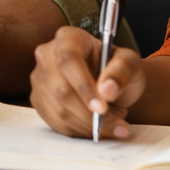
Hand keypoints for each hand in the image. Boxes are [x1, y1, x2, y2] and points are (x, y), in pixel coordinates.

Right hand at [29, 25, 144, 138]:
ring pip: (58, 110)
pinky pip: (55, 122)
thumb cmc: (117, 70)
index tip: (102, 108)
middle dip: (88, 113)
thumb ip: (122, 71)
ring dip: (87, 125)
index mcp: (68, 38)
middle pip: (60, 90)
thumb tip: (107, 89)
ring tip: (112, 127)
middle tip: (115, 125)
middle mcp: (47, 55)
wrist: (109, 85)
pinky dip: (78, 130)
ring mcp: (39, 78)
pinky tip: (95, 128)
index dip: (83, 86)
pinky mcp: (38, 100)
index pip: (68, 60)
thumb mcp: (130, 64)